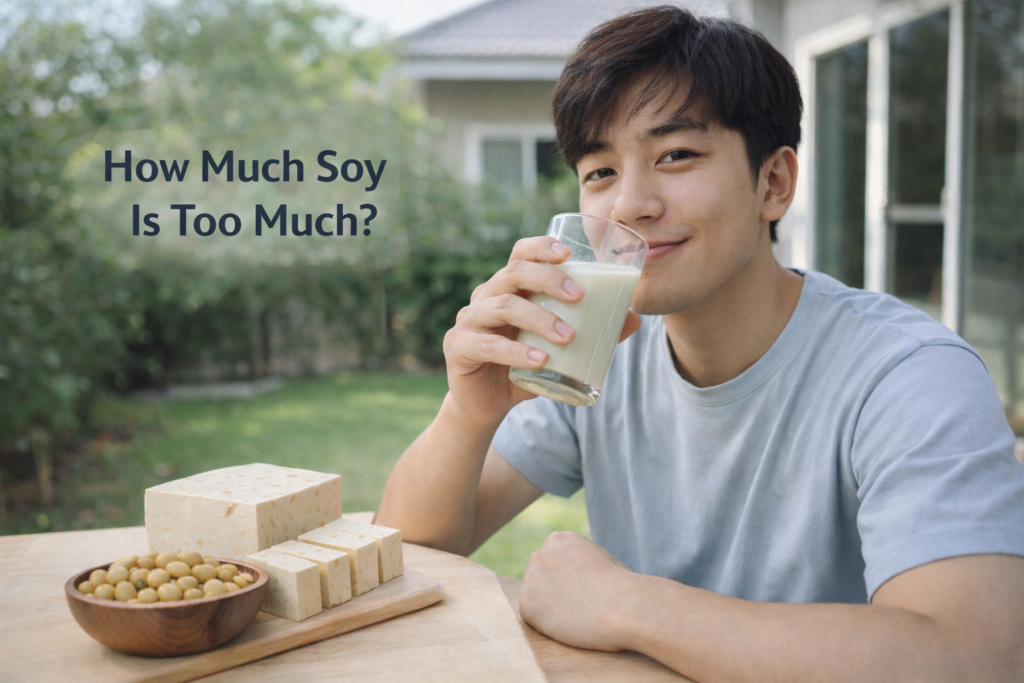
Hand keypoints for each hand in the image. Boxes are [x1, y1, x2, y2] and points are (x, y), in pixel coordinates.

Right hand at [443, 236, 640, 427]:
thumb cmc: (525, 368)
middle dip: (548, 280)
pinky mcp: (458, 347)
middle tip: (580, 297)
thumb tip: (633, 319)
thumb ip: (593, 333)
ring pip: (502, 306)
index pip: (520, 254)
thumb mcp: (559, 350)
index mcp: (508, 288)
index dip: (541, 247)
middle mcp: (485, 297)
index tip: (569, 254)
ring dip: (539, 318)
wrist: (486, 406)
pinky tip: (540, 361)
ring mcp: (468, 320)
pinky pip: (486, 345)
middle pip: (513, 273)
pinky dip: (515, 352)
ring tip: (568, 337)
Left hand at [519, 531, 636, 651]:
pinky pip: (533, 619)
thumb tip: (572, 575)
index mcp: (559, 539)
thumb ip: (579, 561)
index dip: (564, 579)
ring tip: (576, 615)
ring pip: (534, 598)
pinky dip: (547, 625)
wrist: (623, 607)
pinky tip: (568, 624)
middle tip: (577, 606)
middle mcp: (540, 554)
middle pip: (538, 577)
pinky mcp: (526, 604)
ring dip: (549, 608)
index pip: (551, 561)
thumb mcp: (599, 558)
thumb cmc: (621, 587)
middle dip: (552, 591)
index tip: (580, 590)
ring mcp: (531, 578)